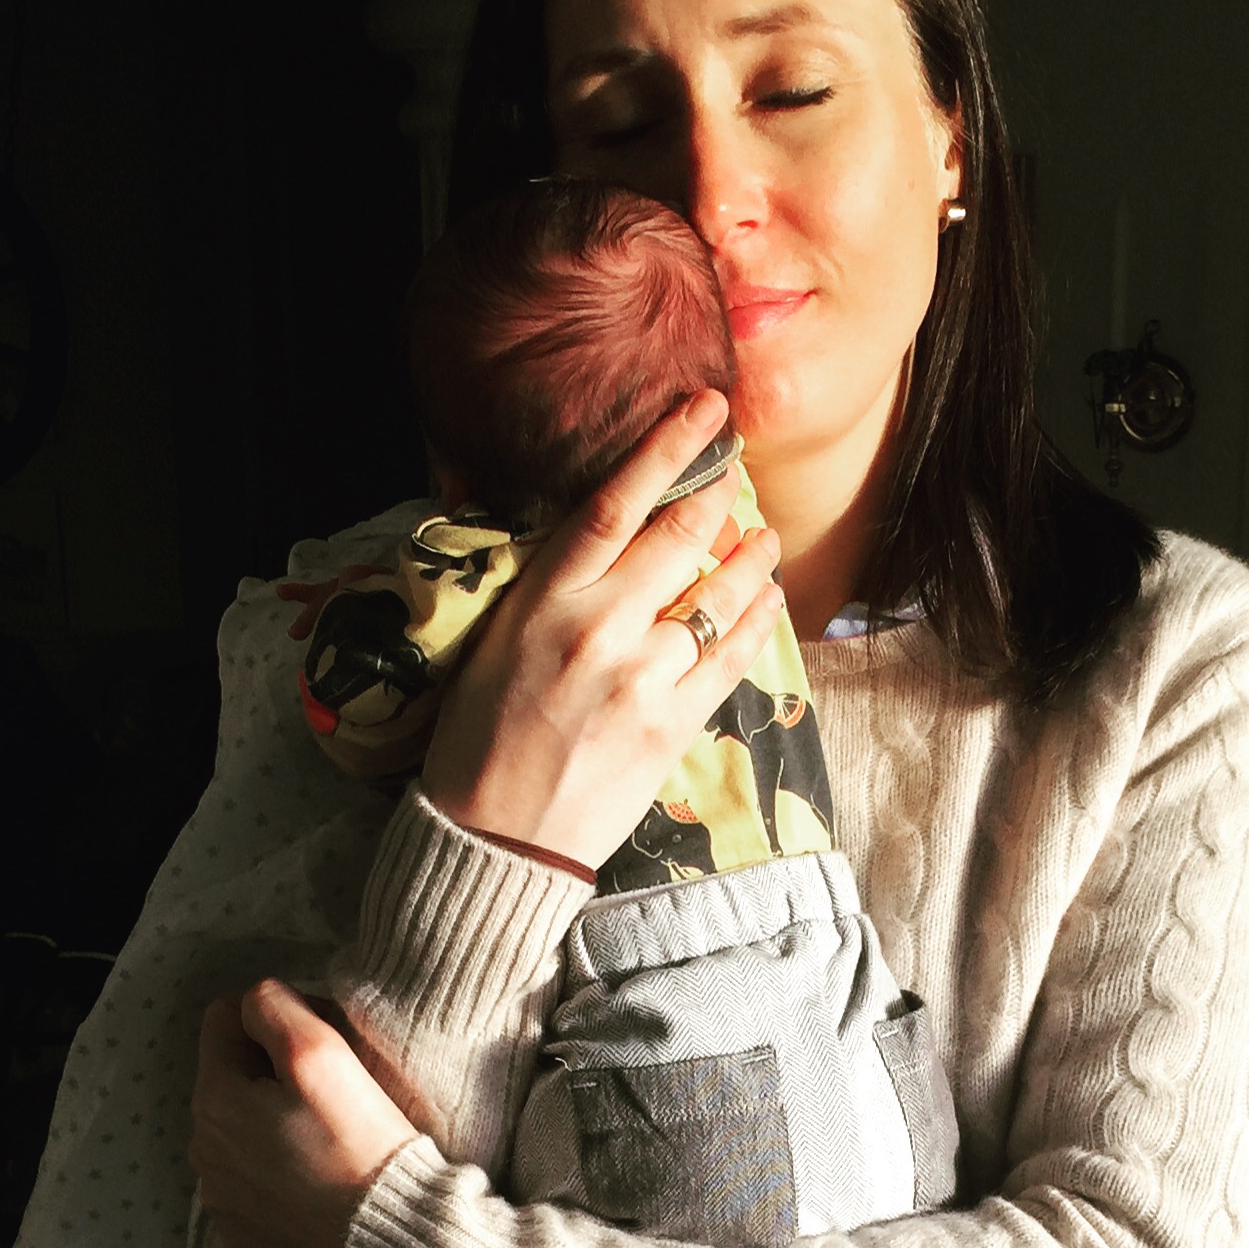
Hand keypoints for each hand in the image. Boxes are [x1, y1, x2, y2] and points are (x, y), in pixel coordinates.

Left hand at [190, 982, 418, 1247]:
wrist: (388, 1240)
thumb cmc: (358, 1146)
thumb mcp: (320, 1053)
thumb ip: (274, 1007)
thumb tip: (255, 1002)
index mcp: (214, 1099)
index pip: (223, 1019)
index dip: (277, 1016)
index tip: (323, 1040)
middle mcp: (203, 1149)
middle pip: (231, 1076)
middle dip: (272, 1071)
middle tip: (333, 1090)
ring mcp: (220, 1195)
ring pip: (240, 1128)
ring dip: (274, 1120)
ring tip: (329, 1135)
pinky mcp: (243, 1231)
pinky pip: (251, 1178)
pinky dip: (278, 1168)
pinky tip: (318, 1176)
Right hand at [419, 389, 787, 869]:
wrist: (494, 836)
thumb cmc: (478, 738)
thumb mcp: (492, 643)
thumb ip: (547, 588)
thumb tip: (597, 535)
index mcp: (542, 602)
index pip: (613, 505)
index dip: (665, 449)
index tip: (704, 411)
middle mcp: (597, 631)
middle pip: (677, 539)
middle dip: (717, 493)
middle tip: (737, 468)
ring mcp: (640, 680)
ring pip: (716, 597)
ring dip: (749, 558)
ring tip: (763, 538)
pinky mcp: (670, 727)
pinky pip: (731, 660)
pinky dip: (758, 622)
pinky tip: (770, 600)